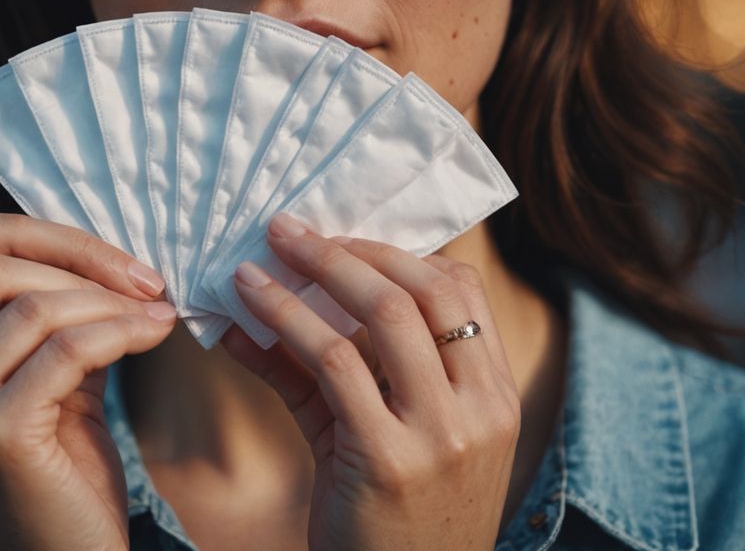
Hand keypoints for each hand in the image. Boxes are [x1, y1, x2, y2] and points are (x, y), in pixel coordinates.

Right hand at [0, 212, 176, 550]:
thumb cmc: (42, 462)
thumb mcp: (18, 370)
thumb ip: (31, 304)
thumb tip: (94, 243)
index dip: (22, 230)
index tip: (94, 250)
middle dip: (77, 261)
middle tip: (141, 281)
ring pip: (32, 304)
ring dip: (108, 299)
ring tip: (152, 309)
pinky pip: (69, 347)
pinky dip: (123, 328)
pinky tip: (156, 330)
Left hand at [222, 213, 520, 550]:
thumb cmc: (392, 516)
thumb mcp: (386, 434)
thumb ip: (334, 366)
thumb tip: (260, 304)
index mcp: (495, 395)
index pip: (462, 289)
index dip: (398, 254)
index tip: (341, 244)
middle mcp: (481, 408)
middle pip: (423, 288)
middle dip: (350, 249)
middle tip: (289, 230)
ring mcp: (441, 434)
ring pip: (382, 313)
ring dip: (315, 269)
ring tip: (265, 250)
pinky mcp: (389, 459)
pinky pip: (333, 362)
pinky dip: (286, 319)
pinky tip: (249, 303)